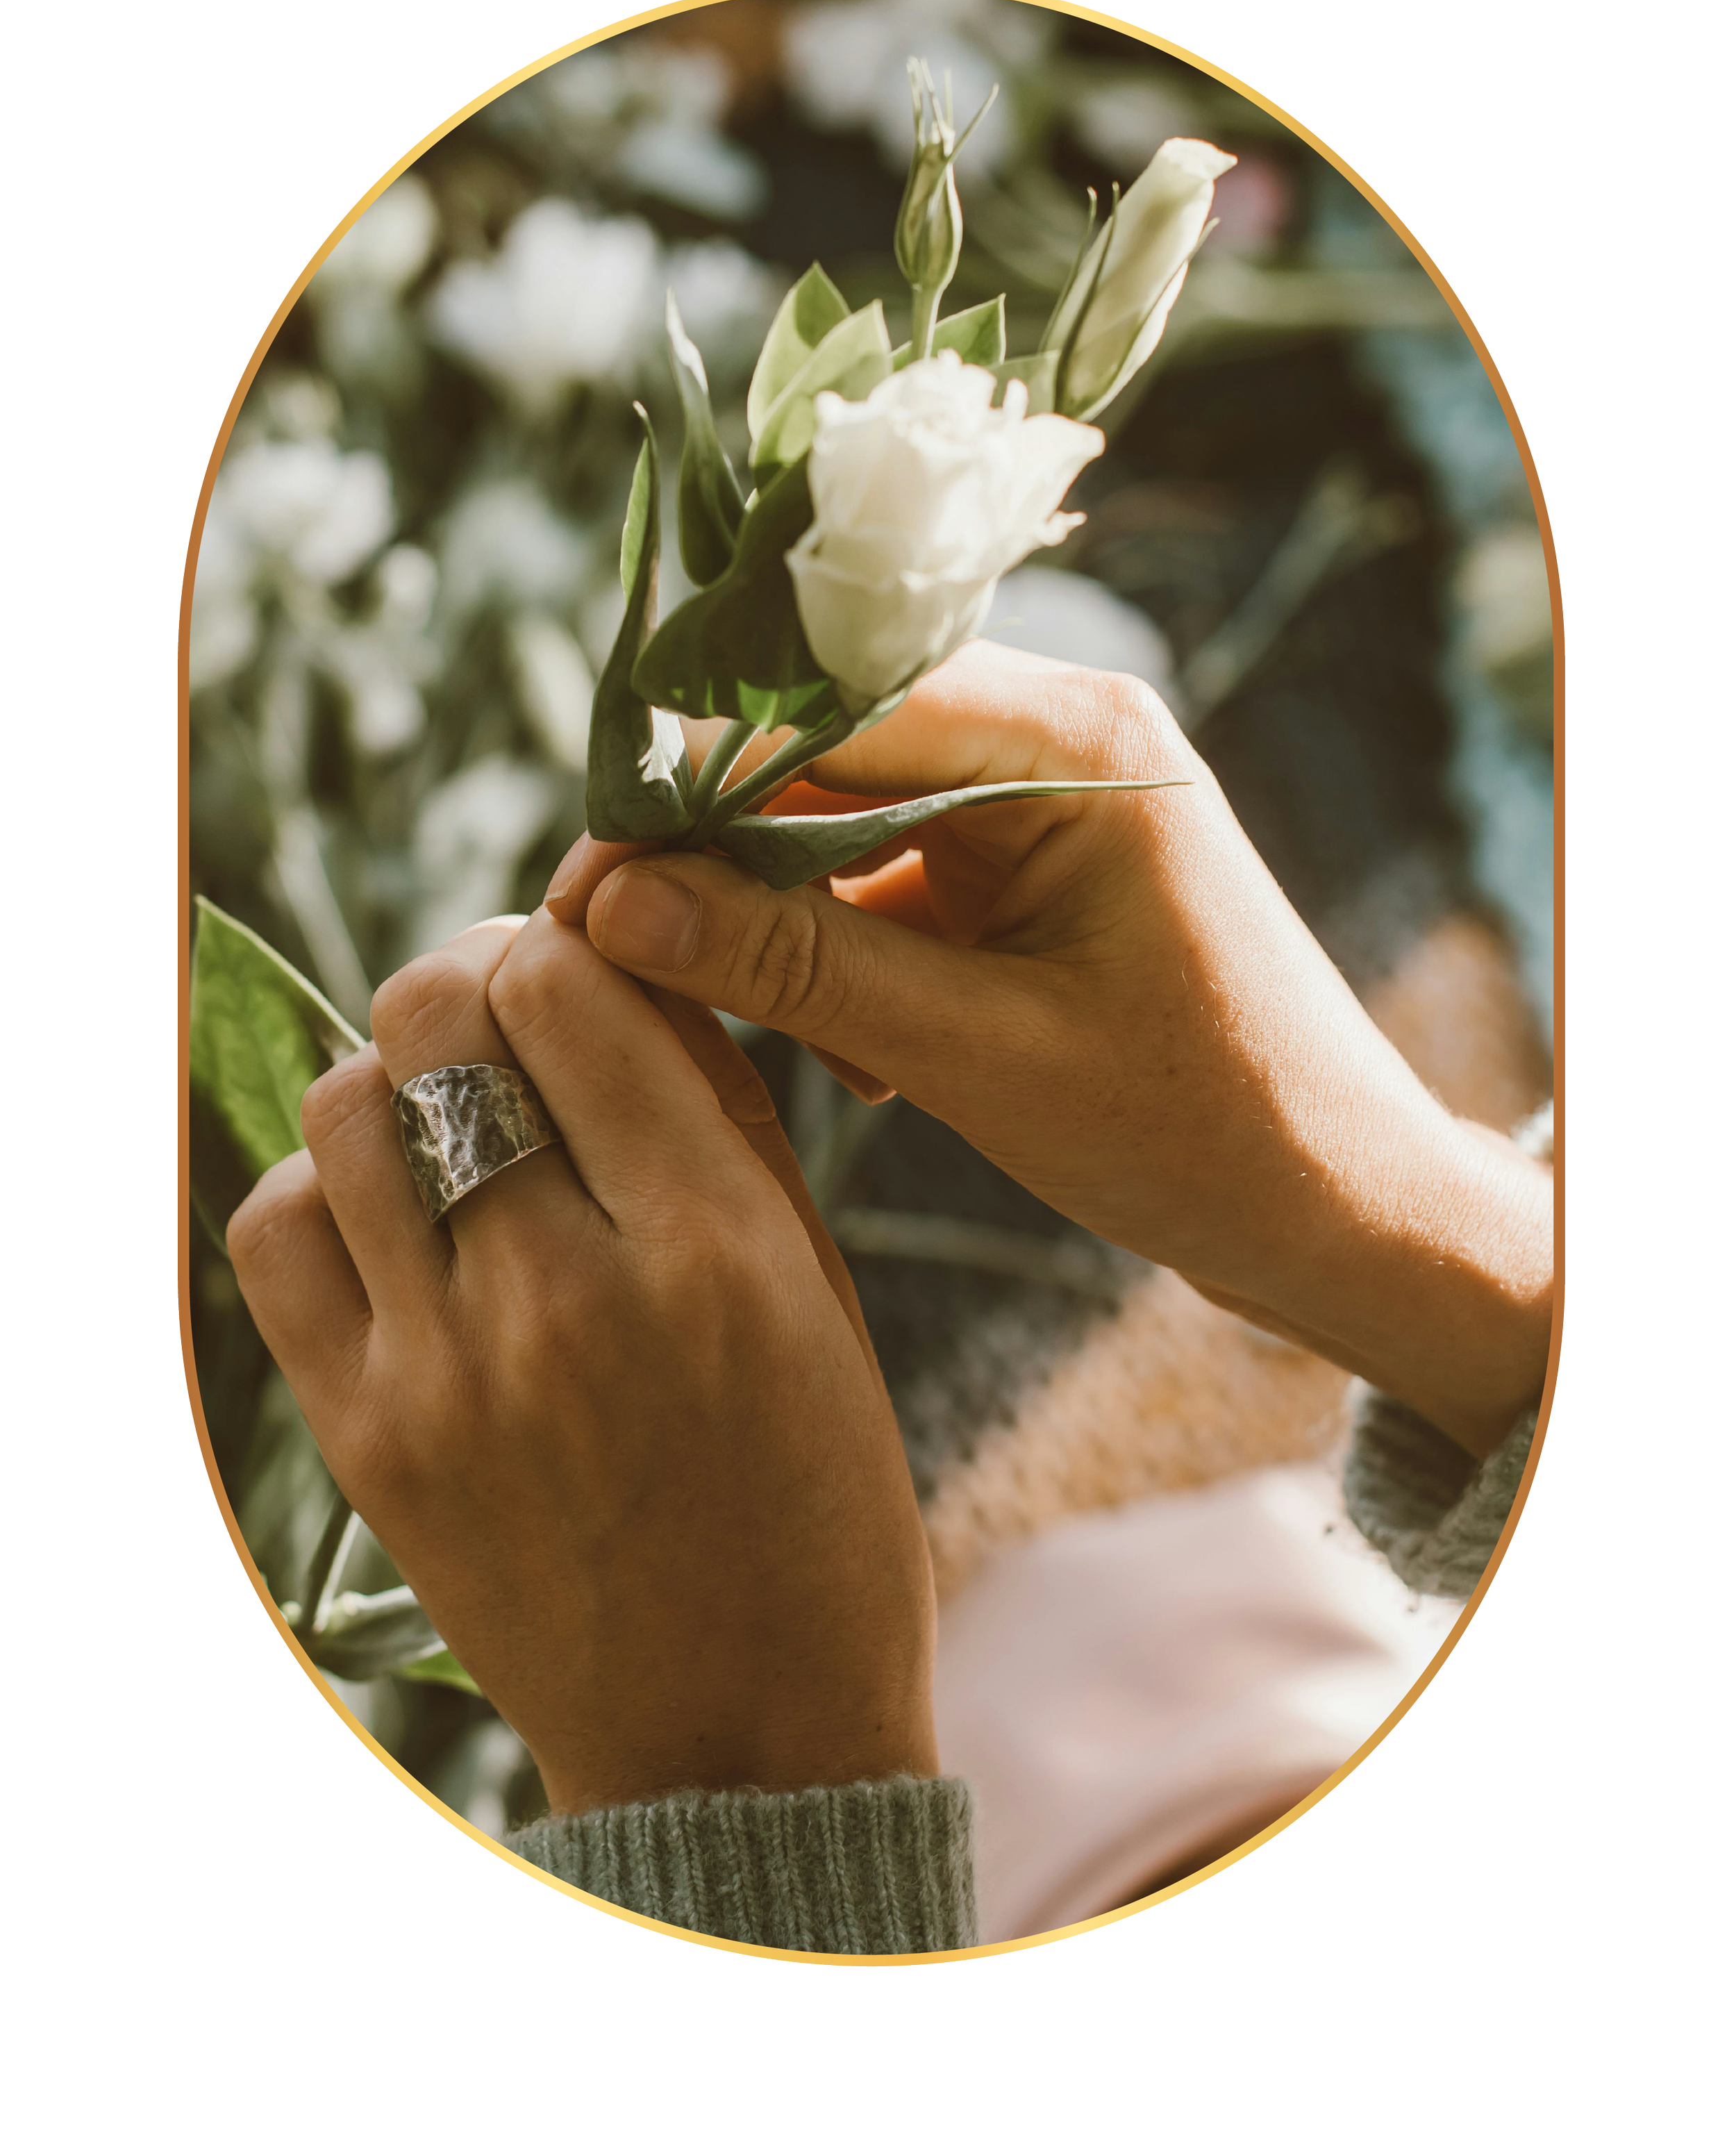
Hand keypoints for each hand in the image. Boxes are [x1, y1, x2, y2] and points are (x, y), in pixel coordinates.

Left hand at [227, 911, 937, 1812]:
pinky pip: (277, 1231)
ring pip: (345, 1104)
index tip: (583, 966)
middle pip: (435, 1015)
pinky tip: (398, 1221)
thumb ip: (719, 1110)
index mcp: (713, 1251)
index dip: (566, 943)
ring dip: (399, 1075)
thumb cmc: (813, 1496)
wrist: (740, 1731)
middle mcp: (567, 1298)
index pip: (568, 986)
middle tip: (511, 1016)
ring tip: (455, 1120)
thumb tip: (615, 962)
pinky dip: (326, 1189)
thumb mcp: (815, 1286)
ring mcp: (447, 1375)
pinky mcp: (367, 1443)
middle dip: (474, 978)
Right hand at [547, 643, 1553, 1456]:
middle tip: (614, 956)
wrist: (1340, 1206)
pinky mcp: (1029, 866)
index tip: (582, 881)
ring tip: (768, 1042)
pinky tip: (862, 1066)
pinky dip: (845, 958)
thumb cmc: (1198, 1132)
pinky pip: (887, 877)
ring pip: (840, 820)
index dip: (686, 785)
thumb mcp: (976, 1056)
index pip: (826, 706)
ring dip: (782, 923)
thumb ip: (793, 970)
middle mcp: (1057, 731)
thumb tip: (611, 903)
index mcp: (1073, 737)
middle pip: (822, 750)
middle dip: (720, 857)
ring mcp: (1043, 797)